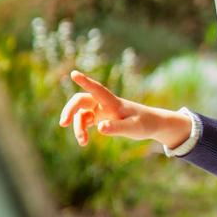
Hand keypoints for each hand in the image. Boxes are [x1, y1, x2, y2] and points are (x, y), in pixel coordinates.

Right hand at [58, 70, 189, 147]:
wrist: (152, 124)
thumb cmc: (145, 124)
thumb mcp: (133, 128)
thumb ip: (117, 128)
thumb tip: (100, 128)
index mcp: (113, 102)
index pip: (97, 90)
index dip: (85, 82)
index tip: (74, 73)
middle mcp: (104, 103)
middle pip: (80, 100)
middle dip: (70, 110)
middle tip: (63, 123)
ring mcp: (101, 110)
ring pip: (81, 113)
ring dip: (78, 126)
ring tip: (83, 142)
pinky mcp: (100, 117)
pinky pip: (84, 120)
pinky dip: (81, 130)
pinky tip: (84, 141)